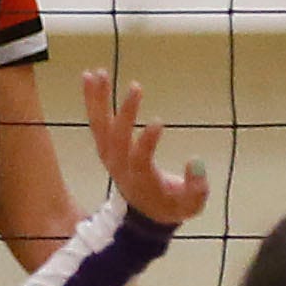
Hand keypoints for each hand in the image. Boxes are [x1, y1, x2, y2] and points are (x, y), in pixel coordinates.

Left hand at [82, 69, 210, 227]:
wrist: (143, 213)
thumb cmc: (171, 204)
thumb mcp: (191, 204)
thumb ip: (197, 187)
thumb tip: (196, 161)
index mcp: (141, 180)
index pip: (140, 160)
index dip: (147, 142)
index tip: (158, 121)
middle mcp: (120, 167)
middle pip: (117, 139)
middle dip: (125, 113)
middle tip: (136, 86)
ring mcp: (109, 156)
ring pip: (100, 127)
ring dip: (98, 100)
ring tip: (98, 73)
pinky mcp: (105, 147)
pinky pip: (96, 122)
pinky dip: (92, 100)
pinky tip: (89, 77)